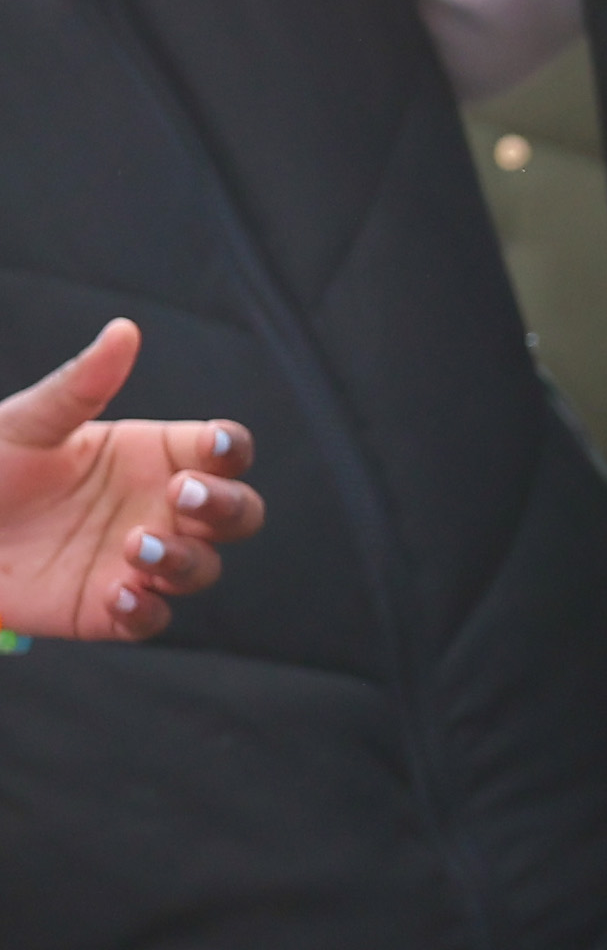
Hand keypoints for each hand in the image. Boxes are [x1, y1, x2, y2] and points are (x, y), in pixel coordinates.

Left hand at [0, 319, 261, 640]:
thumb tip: (124, 331)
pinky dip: (145, 609)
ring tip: (133, 547)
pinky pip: (151, 618)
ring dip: (184, 559)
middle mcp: (158, 509)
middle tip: (182, 496)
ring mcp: (138, 561)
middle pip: (237, 512)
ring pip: (202, 567)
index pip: (223, 452)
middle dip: (226, 506)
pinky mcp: (108, 609)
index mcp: (154, 456)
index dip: (232, 449)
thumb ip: (80, 386)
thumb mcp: (26, 423)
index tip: (214, 447)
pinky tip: (117, 592)